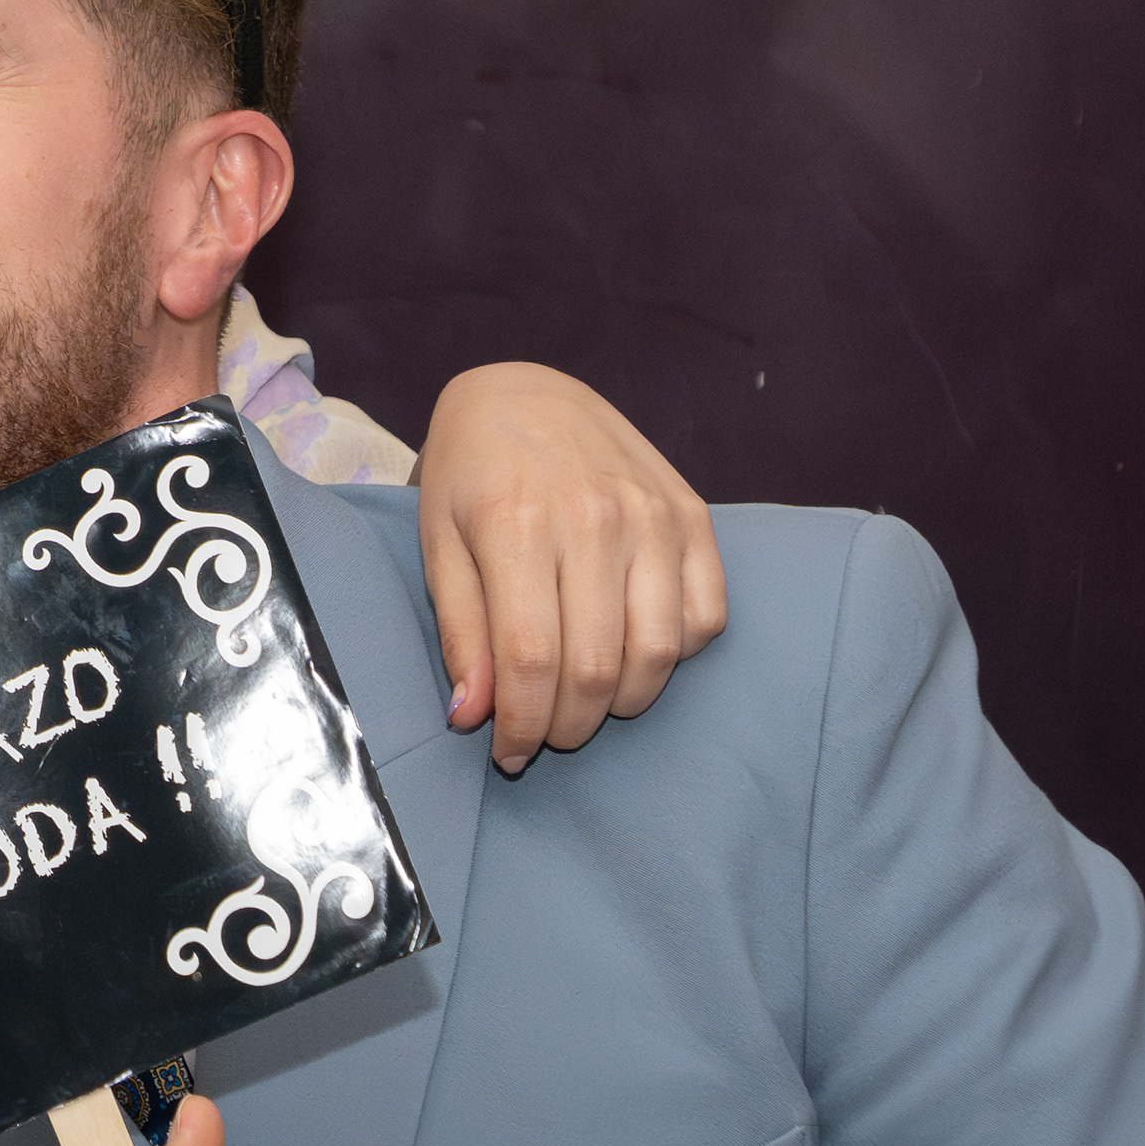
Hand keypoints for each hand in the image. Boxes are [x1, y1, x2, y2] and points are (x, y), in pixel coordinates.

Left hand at [417, 361, 725, 771]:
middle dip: (569, 725)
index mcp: (518, 524)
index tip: (509, 753)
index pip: (532, 660)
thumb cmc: (470, 474)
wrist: (524, 391)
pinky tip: (631, 651)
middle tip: (544, 734)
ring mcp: (654, 516)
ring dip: (623, 702)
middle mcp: (596, 519)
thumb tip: (472, 717)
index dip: (522, 724)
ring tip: (586, 702)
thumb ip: (461, 633)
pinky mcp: (694, 516)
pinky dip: (674, 655)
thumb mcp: (439, 544)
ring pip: (658, 653)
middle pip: (598, 668)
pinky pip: (705, 617)